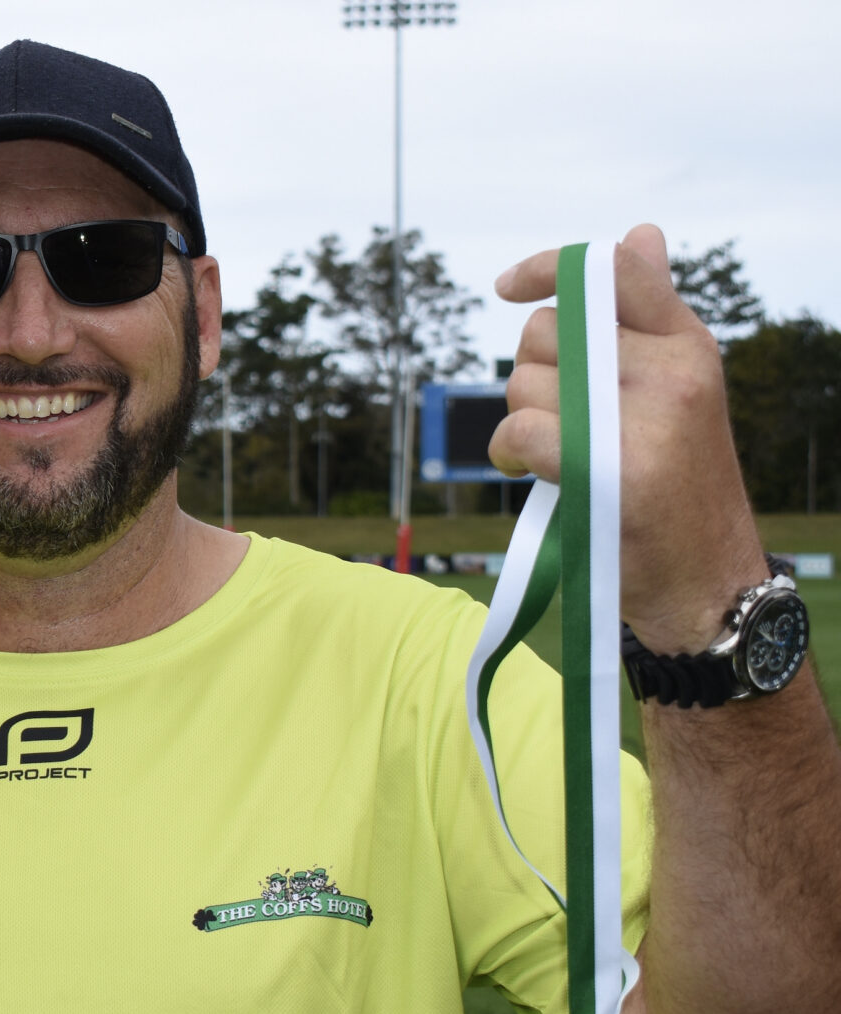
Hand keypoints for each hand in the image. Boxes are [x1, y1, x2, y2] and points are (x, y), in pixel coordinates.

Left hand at [490, 223, 768, 651]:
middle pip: (549, 331)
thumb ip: (651, 319)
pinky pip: (518, 430)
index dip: (551, 267)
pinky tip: (528, 472)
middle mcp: (668, 371)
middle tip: (551, 415)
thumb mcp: (682, 389)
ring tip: (551, 454)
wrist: (706, 580)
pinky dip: (509, 454)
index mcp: (687, 345)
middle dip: (530, 373)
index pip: (618, 271)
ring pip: (525, 382)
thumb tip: (640, 232)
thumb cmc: (680, 485)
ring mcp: (638, 418)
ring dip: (518, 419)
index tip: (508, 287)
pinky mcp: (604, 467)